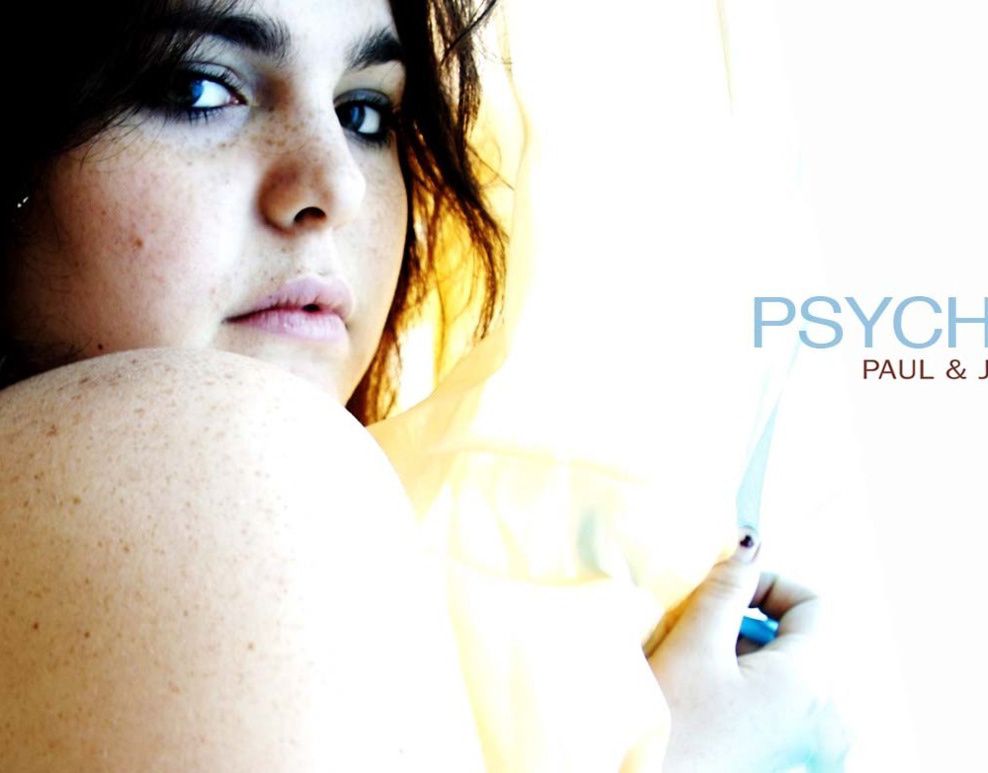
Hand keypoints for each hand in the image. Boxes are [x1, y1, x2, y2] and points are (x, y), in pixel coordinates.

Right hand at [634, 532, 847, 771]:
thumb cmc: (675, 727)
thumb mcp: (696, 644)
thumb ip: (727, 588)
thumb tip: (748, 544)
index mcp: (811, 681)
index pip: (815, 603)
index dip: (770, 583)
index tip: (727, 588)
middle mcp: (822, 714)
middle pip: (799, 636)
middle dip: (750, 620)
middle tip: (703, 625)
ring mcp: (803, 740)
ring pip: (784, 667)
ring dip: (743, 650)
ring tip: (696, 660)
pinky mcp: (781, 755)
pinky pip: (776, 699)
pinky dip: (744, 681)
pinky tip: (704, 692)